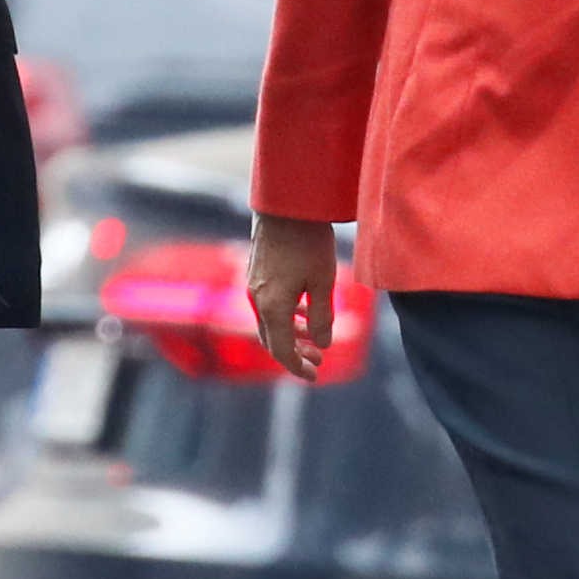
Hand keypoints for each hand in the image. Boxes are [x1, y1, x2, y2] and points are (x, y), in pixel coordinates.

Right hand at [245, 213, 343, 380]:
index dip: (298, 367)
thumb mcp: (324, 281)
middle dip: (295, 354)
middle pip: (273, 339)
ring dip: (292, 334)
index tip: (315, 376)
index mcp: (273, 307)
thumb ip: (322, 316)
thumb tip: (322, 343)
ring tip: (315, 338)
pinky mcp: (256, 272)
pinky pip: (268, 304)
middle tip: (318, 361)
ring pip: (270, 322)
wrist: (285, 202)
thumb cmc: (309, 240)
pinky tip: (304, 310)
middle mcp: (258, 299)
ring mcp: (254, 285)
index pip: (282, 351)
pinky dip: (285, 315)